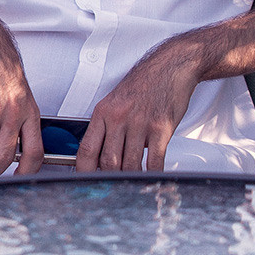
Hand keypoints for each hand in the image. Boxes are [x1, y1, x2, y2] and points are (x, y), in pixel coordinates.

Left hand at [79, 40, 203, 172]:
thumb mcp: (115, 101)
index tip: (84, 182)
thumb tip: (98, 155)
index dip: (83, 171)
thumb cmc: (144, 84)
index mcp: (104, 112)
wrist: (171, 66)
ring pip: (130, 164)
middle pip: (108, 161)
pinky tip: (151, 177)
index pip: (86, 149)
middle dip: (108, 179)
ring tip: (130, 184)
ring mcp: (140, 123)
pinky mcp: (161, 128)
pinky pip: (154, 161)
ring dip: (130, 179)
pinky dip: (152, 174)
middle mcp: (119, 118)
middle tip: (110, 189)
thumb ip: (106, 126)